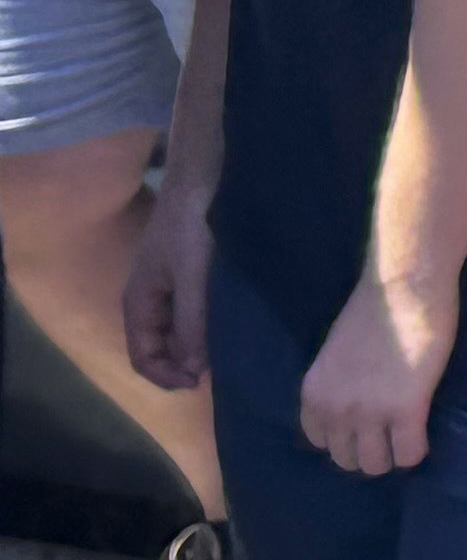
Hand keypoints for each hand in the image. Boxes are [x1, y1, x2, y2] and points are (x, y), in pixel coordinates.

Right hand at [122, 189, 212, 392]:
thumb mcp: (191, 277)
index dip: (167, 376)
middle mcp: (150, 298)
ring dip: (199, 343)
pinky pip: (195, 309)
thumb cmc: (192, 226)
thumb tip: (193, 370)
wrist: (204, 176)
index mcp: (138, 302)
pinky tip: (234, 323)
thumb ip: (190, 323)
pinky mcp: (192, 271)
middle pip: (161, 346)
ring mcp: (170, 284)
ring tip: (231, 350)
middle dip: (185, 362)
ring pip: (180, 328)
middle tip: (223, 368)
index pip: (142, 357)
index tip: (201, 382)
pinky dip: (209, 322)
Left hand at [300, 275, 454, 476]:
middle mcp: (334, 410)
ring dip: (392, 455)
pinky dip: (417, 450)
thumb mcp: (336, 354)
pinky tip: (423, 432)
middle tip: (391, 432)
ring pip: (375, 464)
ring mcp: (368, 413)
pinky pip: (409, 454)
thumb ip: (338, 384)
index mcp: (313, 394)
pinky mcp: (406, 410)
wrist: (404, 286)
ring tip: (407, 435)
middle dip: (369, 450)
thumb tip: (354, 402)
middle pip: (347, 459)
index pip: (321, 441)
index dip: (347, 435)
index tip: (367, 424)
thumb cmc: (375, 308)